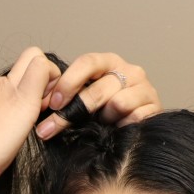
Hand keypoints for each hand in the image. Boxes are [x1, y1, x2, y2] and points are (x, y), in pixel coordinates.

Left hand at [35, 52, 160, 139]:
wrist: (135, 129)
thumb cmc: (104, 111)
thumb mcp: (84, 97)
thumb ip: (69, 94)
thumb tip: (39, 102)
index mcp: (108, 62)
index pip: (87, 62)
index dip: (68, 82)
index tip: (52, 103)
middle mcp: (129, 70)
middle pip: (98, 88)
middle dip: (72, 111)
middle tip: (51, 128)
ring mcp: (144, 87)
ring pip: (116, 103)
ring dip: (104, 118)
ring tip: (101, 124)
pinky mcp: (155, 107)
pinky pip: (133, 118)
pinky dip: (121, 128)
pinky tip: (117, 131)